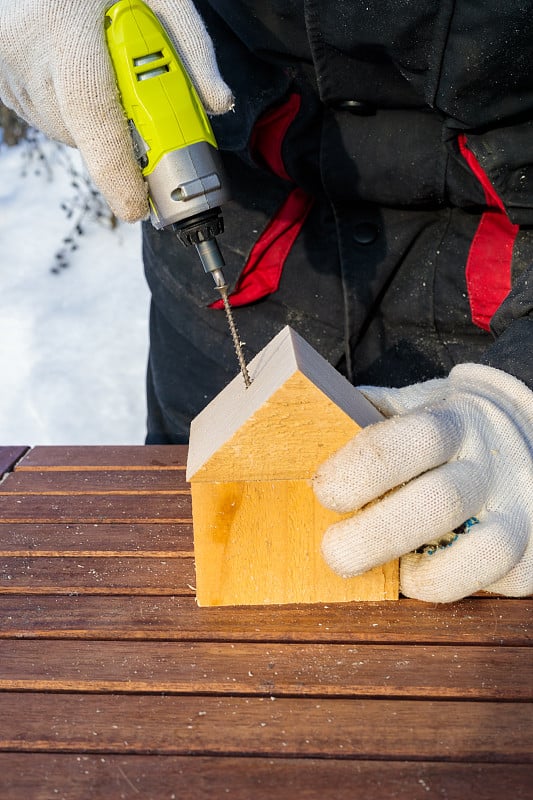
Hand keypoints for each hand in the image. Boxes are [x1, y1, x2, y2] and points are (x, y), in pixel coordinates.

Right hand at [0, 0, 232, 220]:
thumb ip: (192, 46)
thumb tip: (217, 104)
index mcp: (64, 23)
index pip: (92, 112)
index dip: (116, 168)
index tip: (137, 207)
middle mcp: (26, 49)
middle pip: (82, 132)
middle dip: (121, 142)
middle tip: (146, 120)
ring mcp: (8, 68)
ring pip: (65, 132)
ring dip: (98, 126)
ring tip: (108, 77)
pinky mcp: (1, 78)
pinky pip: (47, 120)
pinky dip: (74, 115)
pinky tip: (83, 77)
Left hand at [313, 364, 532, 601]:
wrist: (519, 439)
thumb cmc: (442, 430)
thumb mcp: (409, 406)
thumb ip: (363, 416)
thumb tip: (299, 439)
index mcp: (453, 421)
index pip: (409, 441)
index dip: (359, 471)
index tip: (323, 493)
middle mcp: (489, 464)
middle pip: (438, 502)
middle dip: (374, 536)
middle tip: (334, 552)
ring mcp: (518, 510)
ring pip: (483, 550)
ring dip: (420, 574)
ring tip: (387, 573)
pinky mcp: (530, 553)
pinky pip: (491, 582)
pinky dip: (448, 588)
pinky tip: (419, 578)